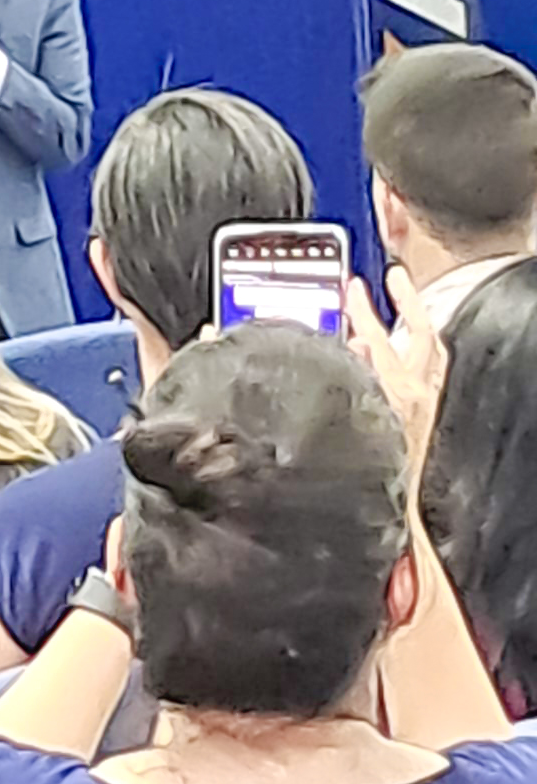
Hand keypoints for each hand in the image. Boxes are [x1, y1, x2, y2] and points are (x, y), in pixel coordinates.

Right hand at [346, 267, 447, 473]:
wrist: (396, 508)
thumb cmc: (369, 471)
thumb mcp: (349, 422)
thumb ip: (349, 378)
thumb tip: (354, 348)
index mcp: (392, 394)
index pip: (378, 340)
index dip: (364, 311)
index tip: (354, 287)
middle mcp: (417, 393)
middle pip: (420, 334)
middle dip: (407, 301)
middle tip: (394, 275)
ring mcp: (428, 401)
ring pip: (432, 349)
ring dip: (419, 319)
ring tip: (406, 299)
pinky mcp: (429, 410)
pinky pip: (435, 367)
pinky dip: (425, 347)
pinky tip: (414, 343)